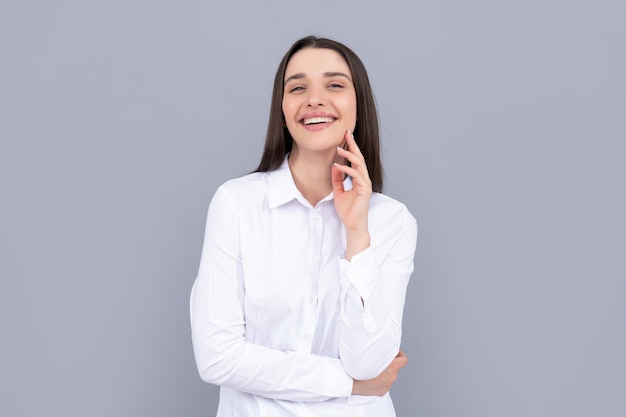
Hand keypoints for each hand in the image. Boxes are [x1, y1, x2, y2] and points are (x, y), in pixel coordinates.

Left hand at [332, 130, 371, 259]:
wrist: (353, 224)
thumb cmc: (348, 210)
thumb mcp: (338, 192)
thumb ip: (337, 180)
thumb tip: (334, 167)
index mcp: (359, 178)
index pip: (355, 160)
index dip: (351, 148)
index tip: (345, 137)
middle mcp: (364, 179)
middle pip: (359, 158)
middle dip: (353, 145)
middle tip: (347, 133)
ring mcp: (365, 184)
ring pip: (359, 165)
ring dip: (349, 155)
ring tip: (339, 148)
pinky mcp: (365, 190)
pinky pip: (356, 176)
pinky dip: (347, 170)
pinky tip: (338, 166)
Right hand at [351, 351, 407, 395]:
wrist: (352, 383)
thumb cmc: (360, 368)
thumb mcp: (371, 354)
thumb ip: (380, 350)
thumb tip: (381, 343)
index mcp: (392, 368)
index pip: (404, 360)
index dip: (399, 355)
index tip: (393, 353)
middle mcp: (392, 377)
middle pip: (395, 367)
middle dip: (390, 364)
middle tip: (380, 360)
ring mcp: (387, 385)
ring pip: (389, 376)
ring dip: (385, 372)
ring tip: (374, 370)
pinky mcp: (382, 391)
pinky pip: (384, 384)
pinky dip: (380, 381)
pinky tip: (372, 378)